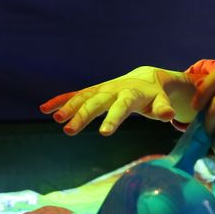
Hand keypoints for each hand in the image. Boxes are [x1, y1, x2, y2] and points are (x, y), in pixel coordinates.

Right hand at [40, 66, 193, 135]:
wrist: (146, 79)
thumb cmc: (155, 96)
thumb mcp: (162, 102)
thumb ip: (164, 108)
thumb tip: (169, 116)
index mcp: (131, 94)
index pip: (121, 106)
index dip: (113, 119)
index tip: (103, 134)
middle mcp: (113, 90)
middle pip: (96, 103)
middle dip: (82, 116)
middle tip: (68, 130)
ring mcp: (101, 90)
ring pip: (82, 98)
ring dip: (68, 107)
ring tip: (55, 119)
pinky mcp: (93, 92)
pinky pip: (75, 95)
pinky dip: (60, 100)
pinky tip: (44, 108)